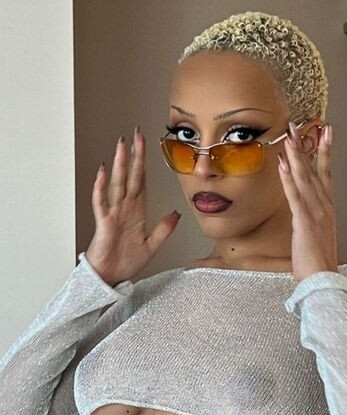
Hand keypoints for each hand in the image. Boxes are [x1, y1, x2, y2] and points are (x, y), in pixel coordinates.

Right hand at [85, 128, 181, 284]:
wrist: (110, 278)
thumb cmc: (125, 262)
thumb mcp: (152, 246)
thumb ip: (164, 229)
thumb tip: (176, 213)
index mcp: (135, 212)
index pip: (140, 182)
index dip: (143, 164)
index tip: (146, 146)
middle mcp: (124, 209)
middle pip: (129, 177)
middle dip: (133, 156)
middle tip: (135, 136)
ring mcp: (112, 213)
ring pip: (117, 184)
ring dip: (119, 165)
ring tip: (121, 147)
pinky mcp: (103, 222)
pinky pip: (101, 202)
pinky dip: (101, 187)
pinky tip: (103, 173)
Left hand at [277, 121, 337, 282]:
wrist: (324, 280)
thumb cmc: (318, 263)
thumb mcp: (316, 237)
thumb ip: (313, 221)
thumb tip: (306, 214)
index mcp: (328, 209)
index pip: (325, 174)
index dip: (324, 152)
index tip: (325, 133)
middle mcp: (325, 207)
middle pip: (315, 170)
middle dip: (307, 146)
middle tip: (300, 126)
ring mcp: (316, 213)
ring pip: (305, 178)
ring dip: (297, 156)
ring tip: (289, 136)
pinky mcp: (305, 222)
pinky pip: (295, 196)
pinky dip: (289, 179)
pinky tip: (284, 164)